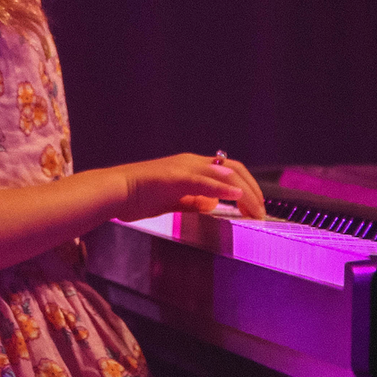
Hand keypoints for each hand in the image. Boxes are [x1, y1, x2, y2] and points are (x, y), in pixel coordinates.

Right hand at [117, 152, 264, 220]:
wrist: (114, 190)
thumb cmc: (137, 196)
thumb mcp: (173, 201)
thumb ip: (193, 201)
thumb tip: (213, 205)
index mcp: (191, 167)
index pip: (228, 173)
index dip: (247, 188)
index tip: (256, 208)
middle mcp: (191, 163)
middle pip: (233, 171)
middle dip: (253, 191)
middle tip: (262, 213)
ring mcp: (184, 168)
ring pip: (224, 175)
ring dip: (245, 193)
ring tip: (256, 209)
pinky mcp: (175, 177)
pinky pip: (204, 181)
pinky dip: (223, 189)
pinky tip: (236, 197)